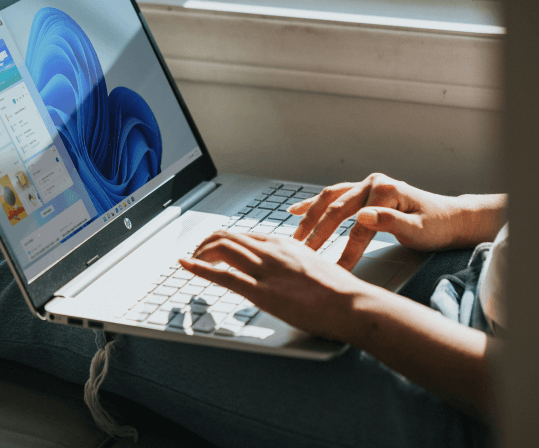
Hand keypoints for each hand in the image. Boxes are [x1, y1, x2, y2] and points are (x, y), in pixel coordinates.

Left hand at [180, 231, 367, 341]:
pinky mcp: (262, 291)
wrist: (351, 302)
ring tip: (191, 261)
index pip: (245, 236)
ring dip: (200, 254)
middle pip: (228, 237)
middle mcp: (271, 251)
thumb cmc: (340, 291)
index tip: (215, 249)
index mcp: (285, 244)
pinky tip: (187, 266)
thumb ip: (296, 265)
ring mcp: (265, 269)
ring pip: (222, 249)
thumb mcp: (315, 266)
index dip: (225, 241)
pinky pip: (223, 275)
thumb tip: (288, 273)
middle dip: (206, 244)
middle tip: (196, 255)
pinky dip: (199, 268)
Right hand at [289, 173, 500, 269]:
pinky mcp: (363, 192)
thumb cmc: (437, 226)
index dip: (345, 249)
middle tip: (303, 254)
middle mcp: (373, 183)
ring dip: (310, 217)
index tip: (334, 270)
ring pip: (330, 200)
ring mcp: (366, 185)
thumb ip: (390, 222)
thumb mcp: (419, 229)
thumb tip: (362, 216)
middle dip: (318, 233)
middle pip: (337, 209)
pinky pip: (333, 196)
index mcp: (386, 191)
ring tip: (295, 237)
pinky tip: (295, 210)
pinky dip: (313, 203)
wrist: (450, 218)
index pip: (358, 225)